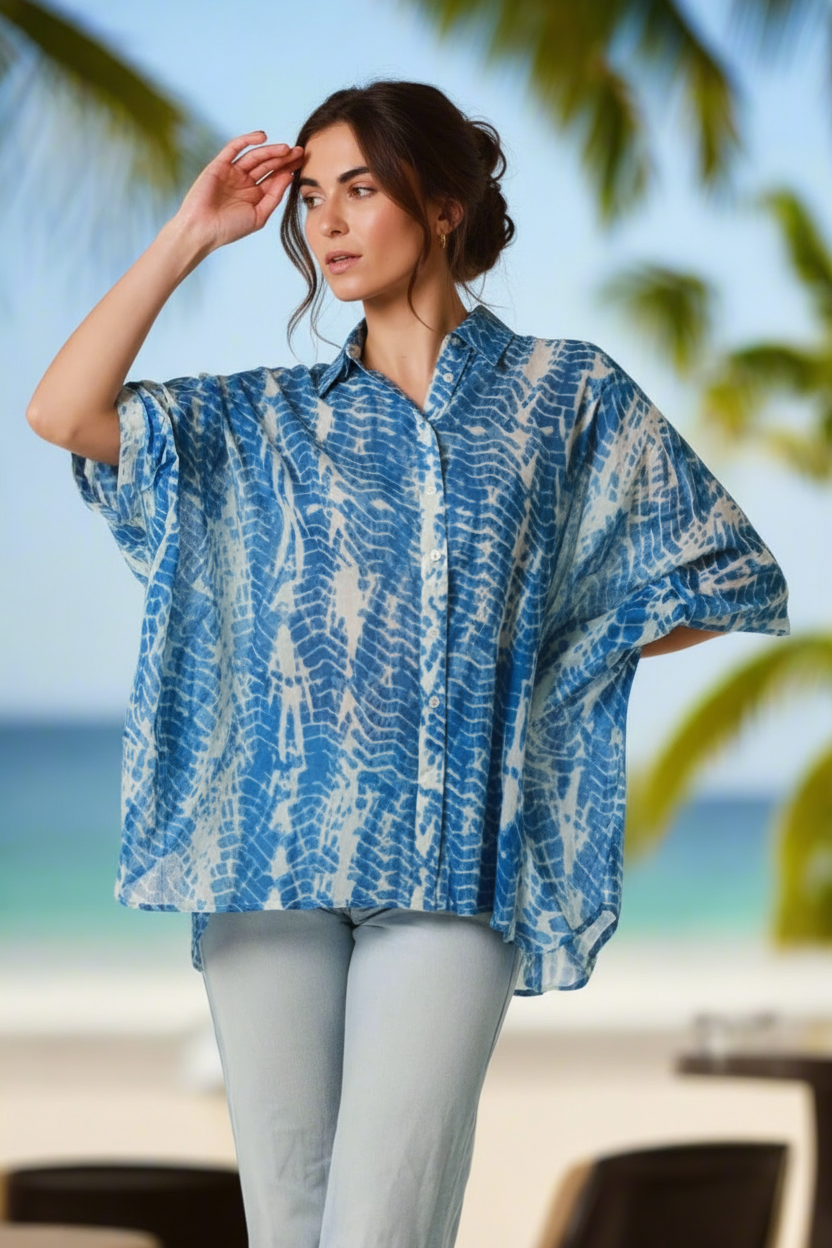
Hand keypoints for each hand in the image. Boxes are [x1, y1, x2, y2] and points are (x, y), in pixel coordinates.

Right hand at [170, 131, 303, 251]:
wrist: (202, 230)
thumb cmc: (230, 228)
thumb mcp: (259, 216)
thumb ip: (274, 196)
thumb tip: (289, 176)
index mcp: (256, 195)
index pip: (276, 178)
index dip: (289, 169)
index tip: (303, 162)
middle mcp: (245, 182)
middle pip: (268, 165)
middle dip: (284, 158)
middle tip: (299, 151)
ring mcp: (233, 172)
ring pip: (255, 156)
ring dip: (271, 151)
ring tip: (286, 148)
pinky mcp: (220, 164)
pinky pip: (234, 148)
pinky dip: (247, 140)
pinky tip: (262, 137)